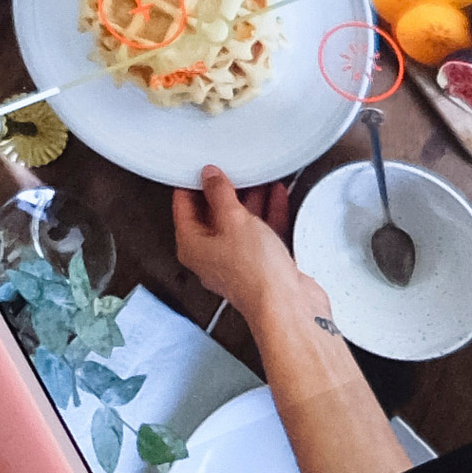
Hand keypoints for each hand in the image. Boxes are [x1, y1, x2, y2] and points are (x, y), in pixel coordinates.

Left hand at [169, 163, 323, 339]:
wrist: (288, 306)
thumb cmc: (255, 275)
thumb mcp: (234, 220)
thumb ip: (221, 194)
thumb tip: (210, 177)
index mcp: (193, 247)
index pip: (184, 207)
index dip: (191, 184)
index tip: (200, 167)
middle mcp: (212, 256)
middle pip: (214, 214)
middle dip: (226, 190)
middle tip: (232, 168)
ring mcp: (238, 261)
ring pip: (241, 223)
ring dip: (251, 200)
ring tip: (259, 176)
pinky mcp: (262, 264)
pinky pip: (263, 232)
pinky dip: (269, 213)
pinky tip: (276, 195)